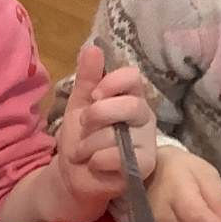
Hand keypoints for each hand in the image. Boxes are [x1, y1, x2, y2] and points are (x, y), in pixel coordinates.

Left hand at [53, 45, 159, 215]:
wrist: (72, 174)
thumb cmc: (80, 137)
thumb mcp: (79, 104)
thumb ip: (87, 78)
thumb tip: (93, 47)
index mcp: (130, 97)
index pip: (133, 77)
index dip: (112, 83)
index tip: (94, 96)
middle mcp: (144, 117)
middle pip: (130, 105)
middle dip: (97, 115)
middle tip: (84, 126)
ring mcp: (147, 142)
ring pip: (115, 135)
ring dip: (88, 144)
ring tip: (85, 151)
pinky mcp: (144, 166)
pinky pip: (116, 157)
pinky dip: (95, 161)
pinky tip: (95, 165)